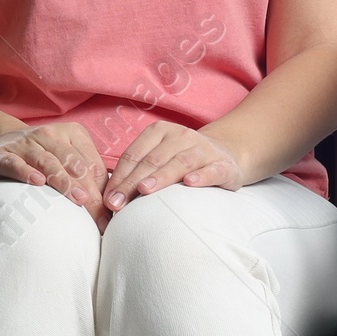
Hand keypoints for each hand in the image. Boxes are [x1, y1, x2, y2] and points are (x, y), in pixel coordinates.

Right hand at [0, 120, 108, 226]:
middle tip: (97, 213)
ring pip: (47, 161)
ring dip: (63, 180)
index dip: (102, 190)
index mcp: (72, 134)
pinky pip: (15, 163)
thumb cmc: (41, 157)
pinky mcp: (2, 155)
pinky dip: (26, 172)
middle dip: (87, 189)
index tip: (108, 216)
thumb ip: (88, 178)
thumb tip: (110, 209)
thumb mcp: (66, 160)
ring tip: (76, 198)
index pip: (91, 164)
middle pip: (73, 163)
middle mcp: (49, 135)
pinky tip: (37, 182)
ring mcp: (24, 143)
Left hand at [103, 121, 244, 211]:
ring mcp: (203, 149)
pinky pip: (211, 170)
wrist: (227, 154)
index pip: (134, 155)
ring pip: (179, 163)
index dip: (119, 177)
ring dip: (161, 177)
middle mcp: (181, 136)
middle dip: (132, 183)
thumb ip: (138, 171)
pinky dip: (201, 176)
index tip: (108, 199)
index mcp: (160, 132)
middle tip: (117, 203)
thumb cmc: (183, 160)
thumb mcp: (160, 157)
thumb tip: (110, 197)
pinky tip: (190, 183)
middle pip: (152, 160)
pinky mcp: (223, 164)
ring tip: (144, 190)